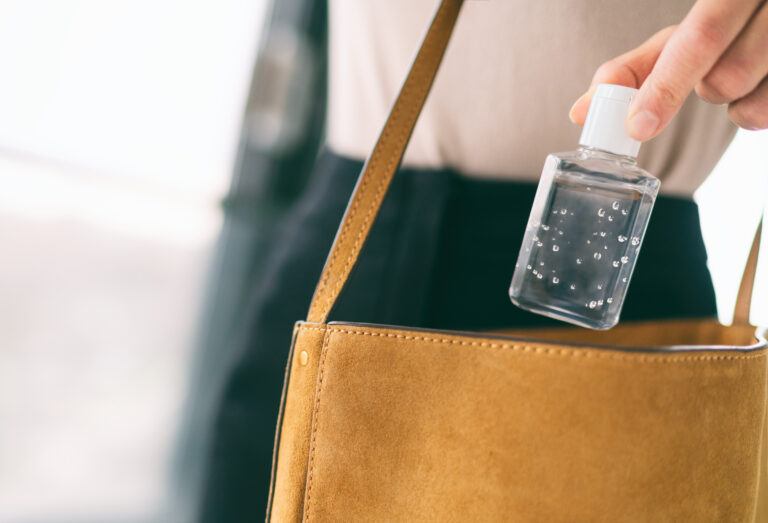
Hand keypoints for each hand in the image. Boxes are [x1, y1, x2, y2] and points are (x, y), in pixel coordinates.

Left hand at [569, 0, 767, 139]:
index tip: (637, 126)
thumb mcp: (682, 34)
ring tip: (739, 67)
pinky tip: (760, 83)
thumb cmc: (726, 22)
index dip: (665, 87)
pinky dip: (756, 111)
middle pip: (725, 78)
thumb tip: (579, 113)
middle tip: (708, 70)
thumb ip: (632, 70)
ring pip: (748, 98)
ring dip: (731, 100)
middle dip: (704, 90)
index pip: (700, 38)